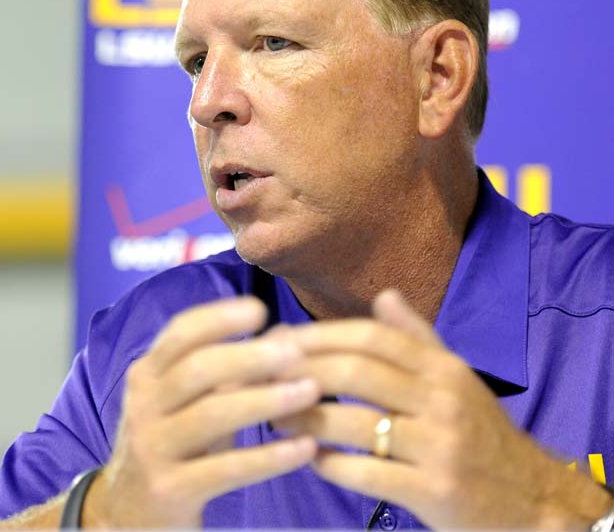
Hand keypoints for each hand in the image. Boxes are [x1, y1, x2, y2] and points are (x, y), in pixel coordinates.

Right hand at [84, 297, 319, 528]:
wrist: (128, 512)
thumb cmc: (173, 443)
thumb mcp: (190, 402)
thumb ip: (231, 370)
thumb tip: (286, 336)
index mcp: (148, 373)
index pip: (181, 333)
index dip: (220, 317)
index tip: (260, 310)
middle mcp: (144, 405)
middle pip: (198, 369)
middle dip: (249, 357)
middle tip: (295, 352)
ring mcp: (152, 448)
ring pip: (212, 415)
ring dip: (266, 399)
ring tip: (310, 391)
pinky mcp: (169, 491)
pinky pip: (225, 470)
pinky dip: (269, 457)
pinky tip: (305, 447)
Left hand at [274, 290, 610, 529]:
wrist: (529, 499)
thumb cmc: (479, 431)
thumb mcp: (455, 376)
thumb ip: (417, 336)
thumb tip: (384, 294)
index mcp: (442, 367)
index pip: (373, 336)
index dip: (322, 334)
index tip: (280, 337)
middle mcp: (442, 398)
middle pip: (359, 371)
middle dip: (304, 369)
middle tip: (263, 372)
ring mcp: (440, 445)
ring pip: (357, 423)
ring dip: (306, 419)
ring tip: (272, 416)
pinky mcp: (436, 491)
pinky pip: (370, 474)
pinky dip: (333, 464)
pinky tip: (309, 459)